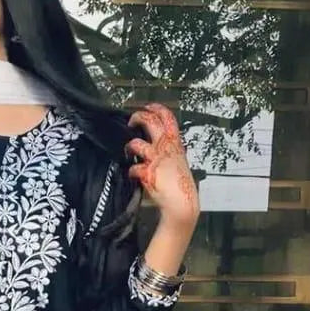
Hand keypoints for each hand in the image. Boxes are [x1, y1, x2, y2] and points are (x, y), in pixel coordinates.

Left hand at [125, 104, 199, 230]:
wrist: (182, 203)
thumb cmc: (181, 185)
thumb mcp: (180, 162)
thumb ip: (171, 152)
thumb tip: (163, 147)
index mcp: (175, 144)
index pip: (168, 118)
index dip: (156, 108)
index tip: (147, 107)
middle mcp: (166, 148)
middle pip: (151, 122)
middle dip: (138, 117)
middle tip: (131, 121)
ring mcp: (157, 160)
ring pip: (137, 144)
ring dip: (129, 146)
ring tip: (128, 150)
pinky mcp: (148, 173)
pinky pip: (133, 168)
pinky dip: (131, 171)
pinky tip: (132, 175)